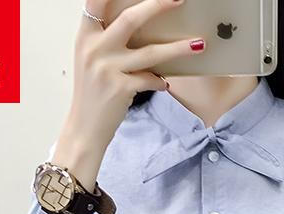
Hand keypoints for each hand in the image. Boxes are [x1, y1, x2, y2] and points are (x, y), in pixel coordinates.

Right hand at [53, 0, 206, 188]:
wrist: (84, 129)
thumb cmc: (92, 94)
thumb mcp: (90, 60)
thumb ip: (106, 39)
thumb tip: (138, 21)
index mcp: (86, 37)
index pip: (97, 1)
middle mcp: (94, 49)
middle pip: (131, 18)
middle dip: (158, 5)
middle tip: (179, 0)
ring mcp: (107, 69)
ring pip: (150, 52)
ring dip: (178, 48)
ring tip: (198, 44)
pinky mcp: (120, 89)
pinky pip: (150, 79)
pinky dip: (159, 81)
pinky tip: (163, 83)